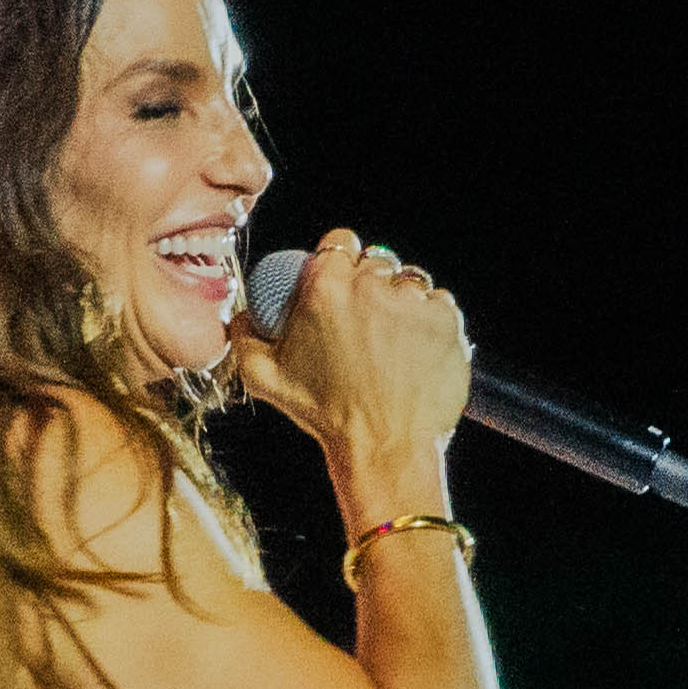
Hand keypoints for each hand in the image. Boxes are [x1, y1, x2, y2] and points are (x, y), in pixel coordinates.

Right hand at [233, 228, 470, 469]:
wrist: (384, 447)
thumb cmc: (325, 414)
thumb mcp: (265, 379)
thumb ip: (244, 338)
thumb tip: (241, 316)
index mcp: (326, 287)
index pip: (338, 241)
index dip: (339, 260)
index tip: (340, 280)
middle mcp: (372, 284)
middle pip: (375, 261)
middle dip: (369, 284)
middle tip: (363, 322)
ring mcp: (413, 300)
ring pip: (408, 282)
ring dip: (400, 302)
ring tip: (391, 341)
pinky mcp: (446, 318)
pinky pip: (437, 303)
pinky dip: (429, 321)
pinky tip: (414, 350)